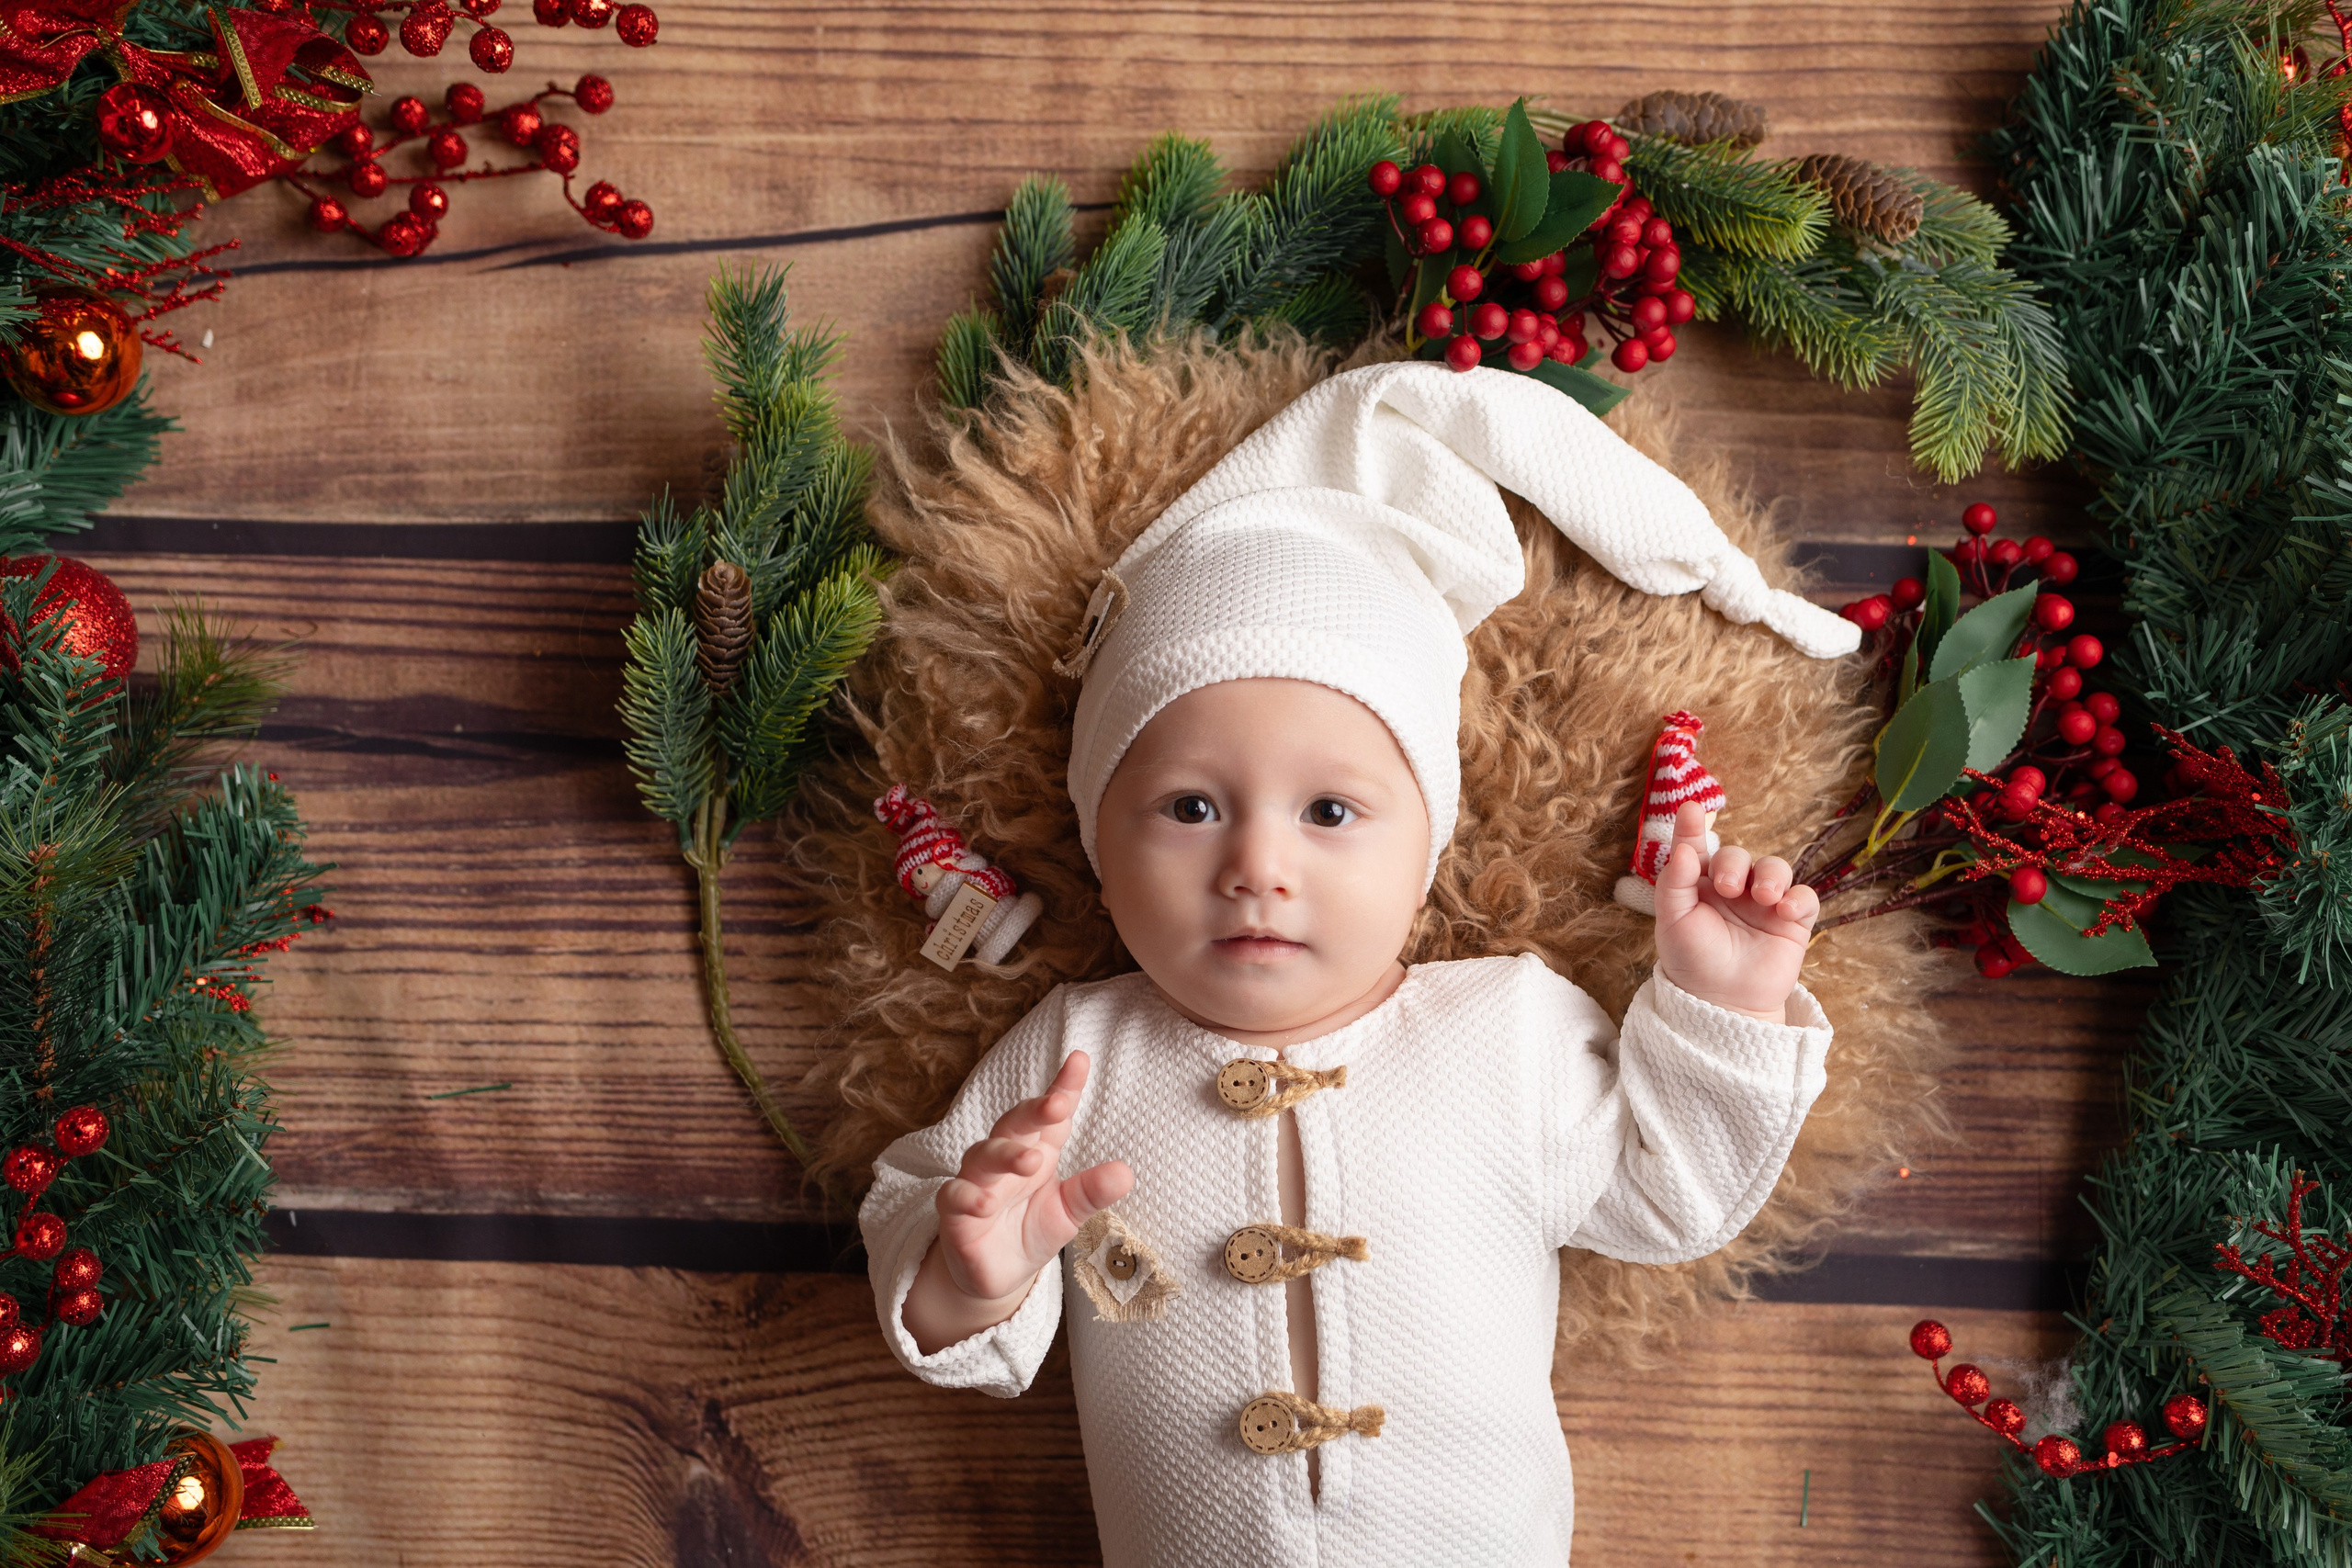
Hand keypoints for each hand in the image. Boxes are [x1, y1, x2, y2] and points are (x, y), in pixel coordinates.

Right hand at [904, 1051, 1132, 1352]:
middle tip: (1057, 1105)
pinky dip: (967, 1196)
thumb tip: (1126, 1173)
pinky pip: (954, 1196)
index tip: (1080, 1060)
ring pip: (984, 1155)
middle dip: (1034, 1111)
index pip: (1051, 1114)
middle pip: (1015, 1124)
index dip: (1064, 1086)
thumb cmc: (1030, 1230)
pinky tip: (983, 1202)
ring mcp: (976, 1181)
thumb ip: (1091, 1192)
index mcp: (1037, 1149)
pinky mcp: (954, 1211)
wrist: (994, 1273)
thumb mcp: (1068, 1213)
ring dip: (1006, 1155)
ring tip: (1032, 1160)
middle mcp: (1004, 1158)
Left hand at [1652, 801, 1819, 1022]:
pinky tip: (1784, 911)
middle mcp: (1731, 888)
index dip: (1693, 828)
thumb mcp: (1672, 921)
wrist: (1722, 1002)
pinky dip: (1797, 898)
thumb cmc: (1692, 960)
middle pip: (1738, 855)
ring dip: (1771, 875)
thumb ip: (1674, 883)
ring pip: (1775, 868)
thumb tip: (1684, 848)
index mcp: (1698, 885)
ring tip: (1764, 897)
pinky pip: (1803, 897)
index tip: (1691, 809)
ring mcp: (1763, 903)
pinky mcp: (1791, 921)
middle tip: (1728, 888)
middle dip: (1735, 864)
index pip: (1696, 848)